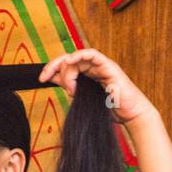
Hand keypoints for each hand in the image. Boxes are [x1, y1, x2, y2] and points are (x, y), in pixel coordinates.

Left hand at [39, 49, 154, 124]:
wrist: (130, 116)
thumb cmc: (109, 111)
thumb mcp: (82, 100)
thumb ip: (70, 87)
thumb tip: (52, 78)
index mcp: (87, 75)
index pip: (66, 66)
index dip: (52, 69)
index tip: (41, 79)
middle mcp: (93, 68)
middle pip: (69, 59)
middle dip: (55, 67)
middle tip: (49, 80)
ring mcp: (101, 66)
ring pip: (78, 57)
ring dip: (68, 70)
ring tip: (70, 88)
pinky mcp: (109, 67)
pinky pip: (92, 54)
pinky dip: (80, 55)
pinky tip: (71, 61)